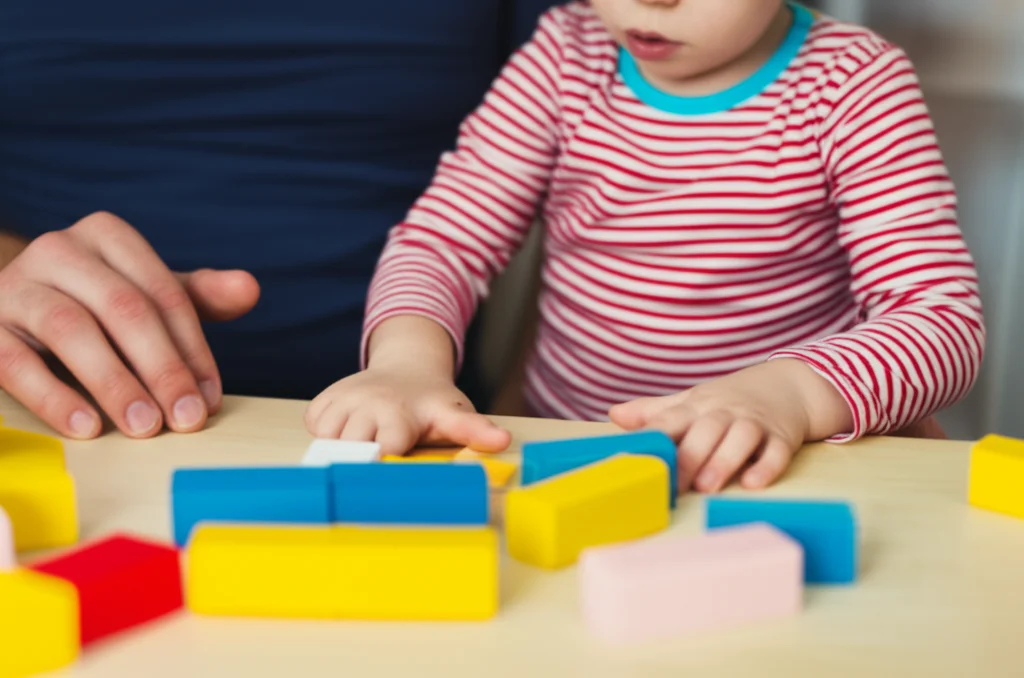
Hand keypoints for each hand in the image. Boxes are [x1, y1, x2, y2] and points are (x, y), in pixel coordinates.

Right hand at [0, 212, 259, 438]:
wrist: (12, 304)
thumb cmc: (94, 302)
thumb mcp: (146, 292)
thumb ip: (197, 294)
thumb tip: (250, 288)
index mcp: (107, 236)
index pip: (163, 293)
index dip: (192, 349)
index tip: (209, 398)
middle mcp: (59, 250)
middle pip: (124, 309)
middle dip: (162, 368)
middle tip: (185, 418)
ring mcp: (14, 285)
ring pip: (71, 330)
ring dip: (115, 383)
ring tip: (145, 426)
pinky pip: (17, 362)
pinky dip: (55, 397)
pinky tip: (88, 427)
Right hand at [304, 366, 510, 456]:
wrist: (408, 366)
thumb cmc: (431, 401)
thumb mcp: (455, 415)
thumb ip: (475, 431)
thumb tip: (503, 441)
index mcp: (401, 414)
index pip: (383, 448)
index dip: (384, 465)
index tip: (386, 476)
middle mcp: (369, 403)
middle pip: (348, 446)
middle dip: (358, 459)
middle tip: (373, 461)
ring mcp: (346, 397)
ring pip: (325, 436)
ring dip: (338, 447)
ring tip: (363, 445)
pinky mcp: (327, 395)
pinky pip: (314, 423)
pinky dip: (324, 433)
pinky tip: (348, 431)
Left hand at [609, 359, 851, 493]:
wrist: (789, 385)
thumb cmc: (729, 400)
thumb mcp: (691, 401)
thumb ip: (655, 411)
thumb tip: (614, 414)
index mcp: (697, 406)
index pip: (672, 419)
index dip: (654, 437)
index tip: (638, 458)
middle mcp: (725, 413)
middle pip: (705, 430)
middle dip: (689, 457)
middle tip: (675, 484)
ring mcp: (755, 424)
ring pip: (740, 439)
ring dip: (723, 462)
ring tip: (707, 487)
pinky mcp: (782, 438)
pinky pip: (776, 452)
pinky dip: (766, 467)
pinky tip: (753, 483)